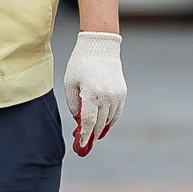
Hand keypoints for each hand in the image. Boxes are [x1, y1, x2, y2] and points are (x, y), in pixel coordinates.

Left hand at [61, 30, 125, 155]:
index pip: (89, 121)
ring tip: (93, 133)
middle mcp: (107, 96)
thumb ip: (73, 104)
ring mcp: (117, 95)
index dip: (85, 135)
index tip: (81, 145)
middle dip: (92, 134)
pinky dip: (110, 120)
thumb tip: (79, 120)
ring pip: (110, 120)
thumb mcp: (70, 83)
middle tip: (84, 141)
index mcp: (91, 93)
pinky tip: (103, 125)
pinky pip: (117, 112)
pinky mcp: (122, 93)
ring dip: (101, 128)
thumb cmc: (81, 63)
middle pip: (100, 123)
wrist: (101, 46)